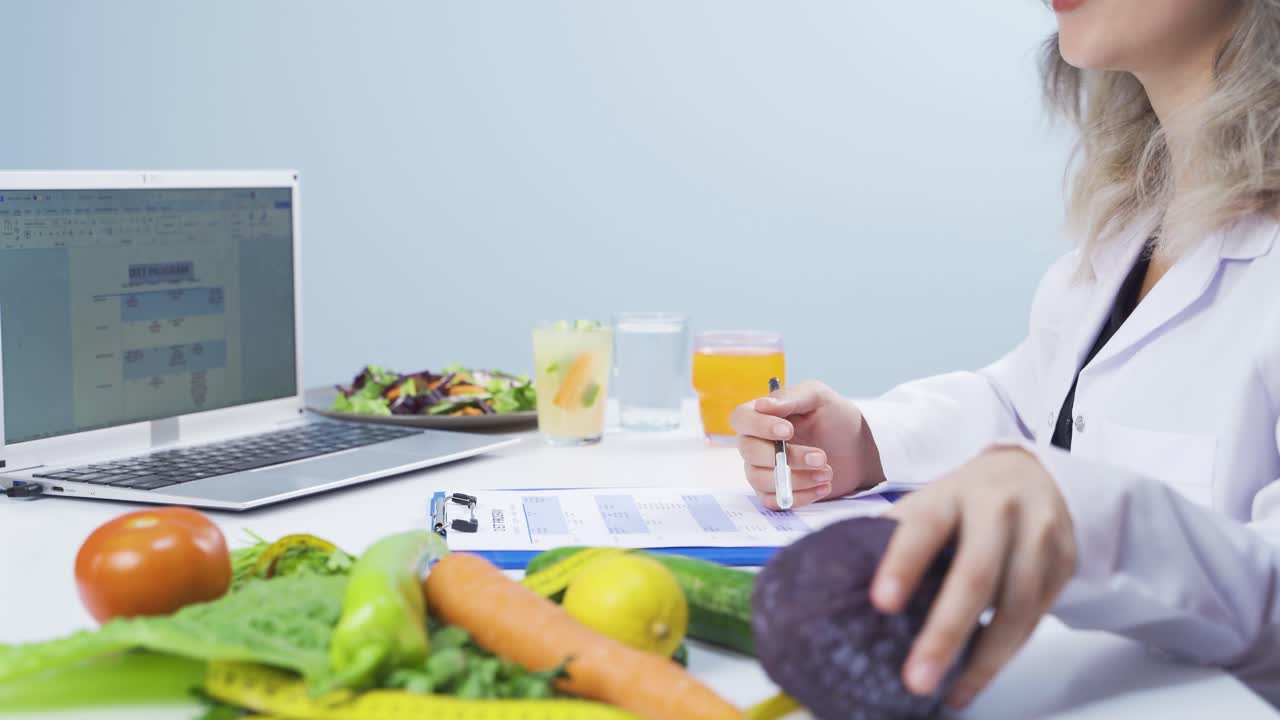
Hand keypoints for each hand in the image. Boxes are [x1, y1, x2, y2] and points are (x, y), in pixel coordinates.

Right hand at [729, 380, 884, 508]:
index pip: (741, 418)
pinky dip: (799, 496)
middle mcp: (755, 442)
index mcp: (761, 415)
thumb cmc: (834, 418)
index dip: (759, 426)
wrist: (856, 449)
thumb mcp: (818, 398)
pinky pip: (774, 501)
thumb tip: (762, 404)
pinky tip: (823, 486)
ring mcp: (763, 469)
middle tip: (821, 457)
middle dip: (787, 457)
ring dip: (795, 479)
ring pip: (761, 479)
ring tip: (827, 473)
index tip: (787, 430)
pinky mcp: (775, 491)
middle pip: (750, 452)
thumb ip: (791, 398)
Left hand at [871, 446, 1076, 707]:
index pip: (926, 525)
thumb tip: (836, 582)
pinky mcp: (1065, 566)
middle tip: (916, 680)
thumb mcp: (929, 502)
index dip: (903, 563)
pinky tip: (976, 677)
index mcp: (954, 493)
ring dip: (981, 661)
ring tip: (947, 694)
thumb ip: (894, 535)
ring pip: (1015, 609)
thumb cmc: (964, 499)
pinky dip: (1004, 655)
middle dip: (946, 633)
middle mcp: (1001, 511)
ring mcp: (1040, 538)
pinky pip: (1034, 621)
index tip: (881, 603)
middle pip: (976, 576)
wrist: (1034, 475)